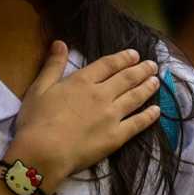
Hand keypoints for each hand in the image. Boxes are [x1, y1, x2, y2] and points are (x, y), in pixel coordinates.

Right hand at [12, 42, 161, 185]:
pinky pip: (138, 123)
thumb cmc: (37, 120)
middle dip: (141, 70)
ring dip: (148, 88)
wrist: (45, 151)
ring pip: (135, 97)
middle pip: (126, 78)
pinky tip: (156, 111)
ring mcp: (112, 115)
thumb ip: (52, 65)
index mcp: (82, 81)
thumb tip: (60, 42)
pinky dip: (149, 116)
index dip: (123, 58)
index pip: (107, 65)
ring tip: (157, 81)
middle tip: (152, 65)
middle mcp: (101, 94)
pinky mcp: (117, 136)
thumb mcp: (39, 88)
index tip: (134, 54)